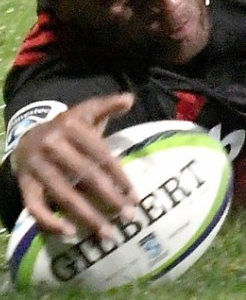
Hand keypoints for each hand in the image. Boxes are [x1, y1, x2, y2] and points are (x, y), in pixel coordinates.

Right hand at [13, 93, 136, 237]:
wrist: (27, 133)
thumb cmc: (68, 127)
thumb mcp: (86, 111)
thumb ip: (108, 105)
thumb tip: (130, 99)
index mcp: (71, 127)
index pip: (101, 156)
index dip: (119, 176)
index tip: (135, 195)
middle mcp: (52, 146)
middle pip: (86, 176)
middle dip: (110, 199)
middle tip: (130, 217)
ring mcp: (36, 167)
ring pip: (64, 195)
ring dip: (87, 217)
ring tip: (108, 233)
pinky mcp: (24, 184)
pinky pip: (35, 207)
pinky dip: (50, 221)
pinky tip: (70, 232)